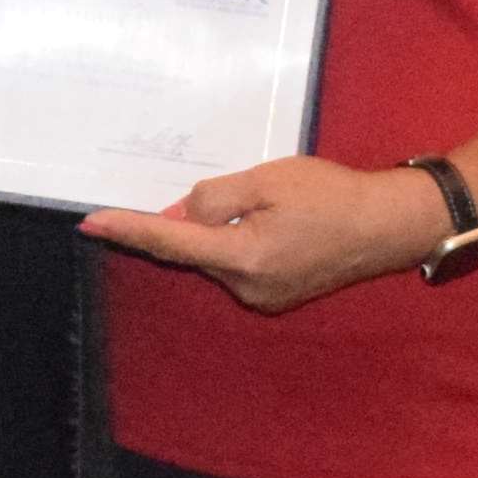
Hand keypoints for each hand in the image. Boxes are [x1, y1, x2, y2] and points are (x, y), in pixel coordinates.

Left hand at [78, 153, 453, 312]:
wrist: (387, 227)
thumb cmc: (332, 195)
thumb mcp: (268, 179)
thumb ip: (216, 197)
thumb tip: (181, 213)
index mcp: (242, 257)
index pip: (169, 242)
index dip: (127, 229)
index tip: (89, 222)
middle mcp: (246, 287)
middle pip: (193, 251)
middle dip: (190, 222)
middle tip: (228, 190)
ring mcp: (261, 298)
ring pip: (216, 258)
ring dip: (220, 232)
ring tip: (268, 204)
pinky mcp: (275, 297)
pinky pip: (238, 266)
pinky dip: (238, 243)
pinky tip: (274, 223)